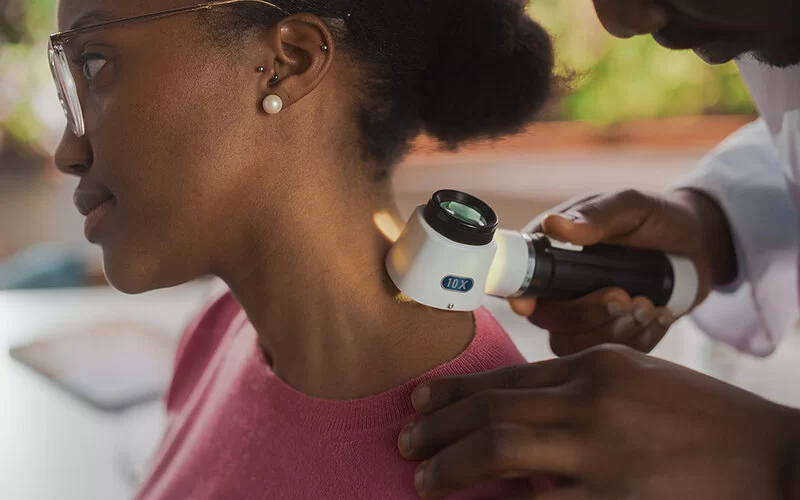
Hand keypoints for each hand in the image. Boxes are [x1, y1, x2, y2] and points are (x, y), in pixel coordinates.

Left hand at [398, 345, 799, 499]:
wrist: (770, 458)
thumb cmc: (700, 416)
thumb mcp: (635, 380)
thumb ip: (576, 389)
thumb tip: (517, 414)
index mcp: (595, 366)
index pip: (505, 378)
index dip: (454, 392)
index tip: (420, 403)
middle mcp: (590, 402)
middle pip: (492, 411)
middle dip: (439, 429)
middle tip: (406, 443)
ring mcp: (600, 452)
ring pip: (501, 452)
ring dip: (452, 466)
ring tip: (423, 480)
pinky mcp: (610, 499)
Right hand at [509, 189, 735, 354]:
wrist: (700, 244)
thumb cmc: (658, 217)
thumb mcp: (630, 207)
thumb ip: (596, 216)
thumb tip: (554, 225)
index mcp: (552, 253)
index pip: (519, 281)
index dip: (518, 297)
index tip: (529, 306)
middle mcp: (561, 290)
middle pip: (548, 320)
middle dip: (585, 314)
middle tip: (624, 295)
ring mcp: (585, 317)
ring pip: (575, 346)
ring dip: (614, 331)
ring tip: (649, 305)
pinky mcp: (611, 336)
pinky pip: (611, 355)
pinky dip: (640, 340)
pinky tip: (661, 315)